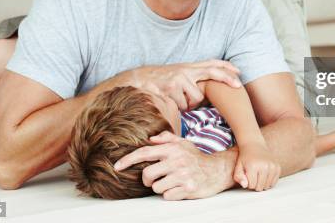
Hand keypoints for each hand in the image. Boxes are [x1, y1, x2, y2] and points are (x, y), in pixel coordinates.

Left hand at [114, 131, 233, 199]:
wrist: (217, 171)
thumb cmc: (196, 157)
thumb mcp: (183, 143)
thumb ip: (167, 139)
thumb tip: (150, 139)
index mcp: (173, 149)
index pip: (145, 153)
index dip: (128, 160)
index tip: (117, 166)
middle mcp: (177, 160)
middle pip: (147, 174)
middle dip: (148, 179)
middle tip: (155, 178)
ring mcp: (182, 175)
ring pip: (156, 187)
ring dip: (161, 187)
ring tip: (172, 181)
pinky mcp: (187, 189)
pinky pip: (167, 196)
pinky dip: (171, 194)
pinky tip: (179, 188)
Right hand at [133, 60, 241, 110]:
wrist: (138, 79)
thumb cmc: (159, 81)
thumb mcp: (177, 75)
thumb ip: (191, 80)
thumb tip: (206, 94)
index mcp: (188, 67)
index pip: (210, 63)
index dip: (225, 67)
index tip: (238, 72)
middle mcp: (185, 70)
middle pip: (212, 72)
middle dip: (226, 79)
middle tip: (238, 85)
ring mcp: (178, 78)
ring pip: (196, 98)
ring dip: (189, 105)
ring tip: (177, 100)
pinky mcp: (171, 88)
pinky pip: (183, 105)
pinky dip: (178, 108)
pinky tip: (170, 102)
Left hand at [233, 142, 280, 191]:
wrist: (255, 145)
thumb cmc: (245, 157)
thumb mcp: (238, 166)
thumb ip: (238, 177)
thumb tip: (245, 185)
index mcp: (253, 166)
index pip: (251, 185)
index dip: (248, 183)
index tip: (247, 177)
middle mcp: (264, 166)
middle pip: (260, 187)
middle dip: (255, 185)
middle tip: (253, 177)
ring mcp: (272, 166)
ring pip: (267, 186)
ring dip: (262, 184)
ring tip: (258, 177)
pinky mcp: (277, 167)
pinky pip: (274, 182)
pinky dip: (269, 182)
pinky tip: (264, 176)